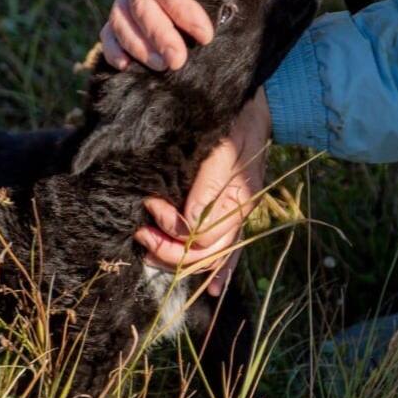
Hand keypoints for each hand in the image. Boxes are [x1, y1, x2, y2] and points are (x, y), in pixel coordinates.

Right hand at [101, 0, 283, 70]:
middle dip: (158, 35)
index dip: (180, 10)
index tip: (205, 35)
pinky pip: (112, 28)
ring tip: (162, 66)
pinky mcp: (128, 9)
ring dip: (138, 46)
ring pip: (121, 18)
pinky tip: (126, 66)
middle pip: (140, 3)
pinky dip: (114, 48)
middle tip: (178, 60)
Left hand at [135, 89, 271, 295]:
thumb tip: (188, 224)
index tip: (150, 206)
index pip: (203, 239)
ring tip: (150, 249)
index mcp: (236, 200)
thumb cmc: (235, 123)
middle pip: (205, 255)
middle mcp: (238, 214)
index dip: (172, 231)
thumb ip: (207, 186)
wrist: (255, 109)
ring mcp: (237, 216)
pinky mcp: (233, 211)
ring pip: (212, 257)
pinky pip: (230, 249)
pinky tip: (215, 288)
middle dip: (169, 251)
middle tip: (141, 233)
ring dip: (179, 259)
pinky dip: (222, 270)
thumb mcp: (221, 148)